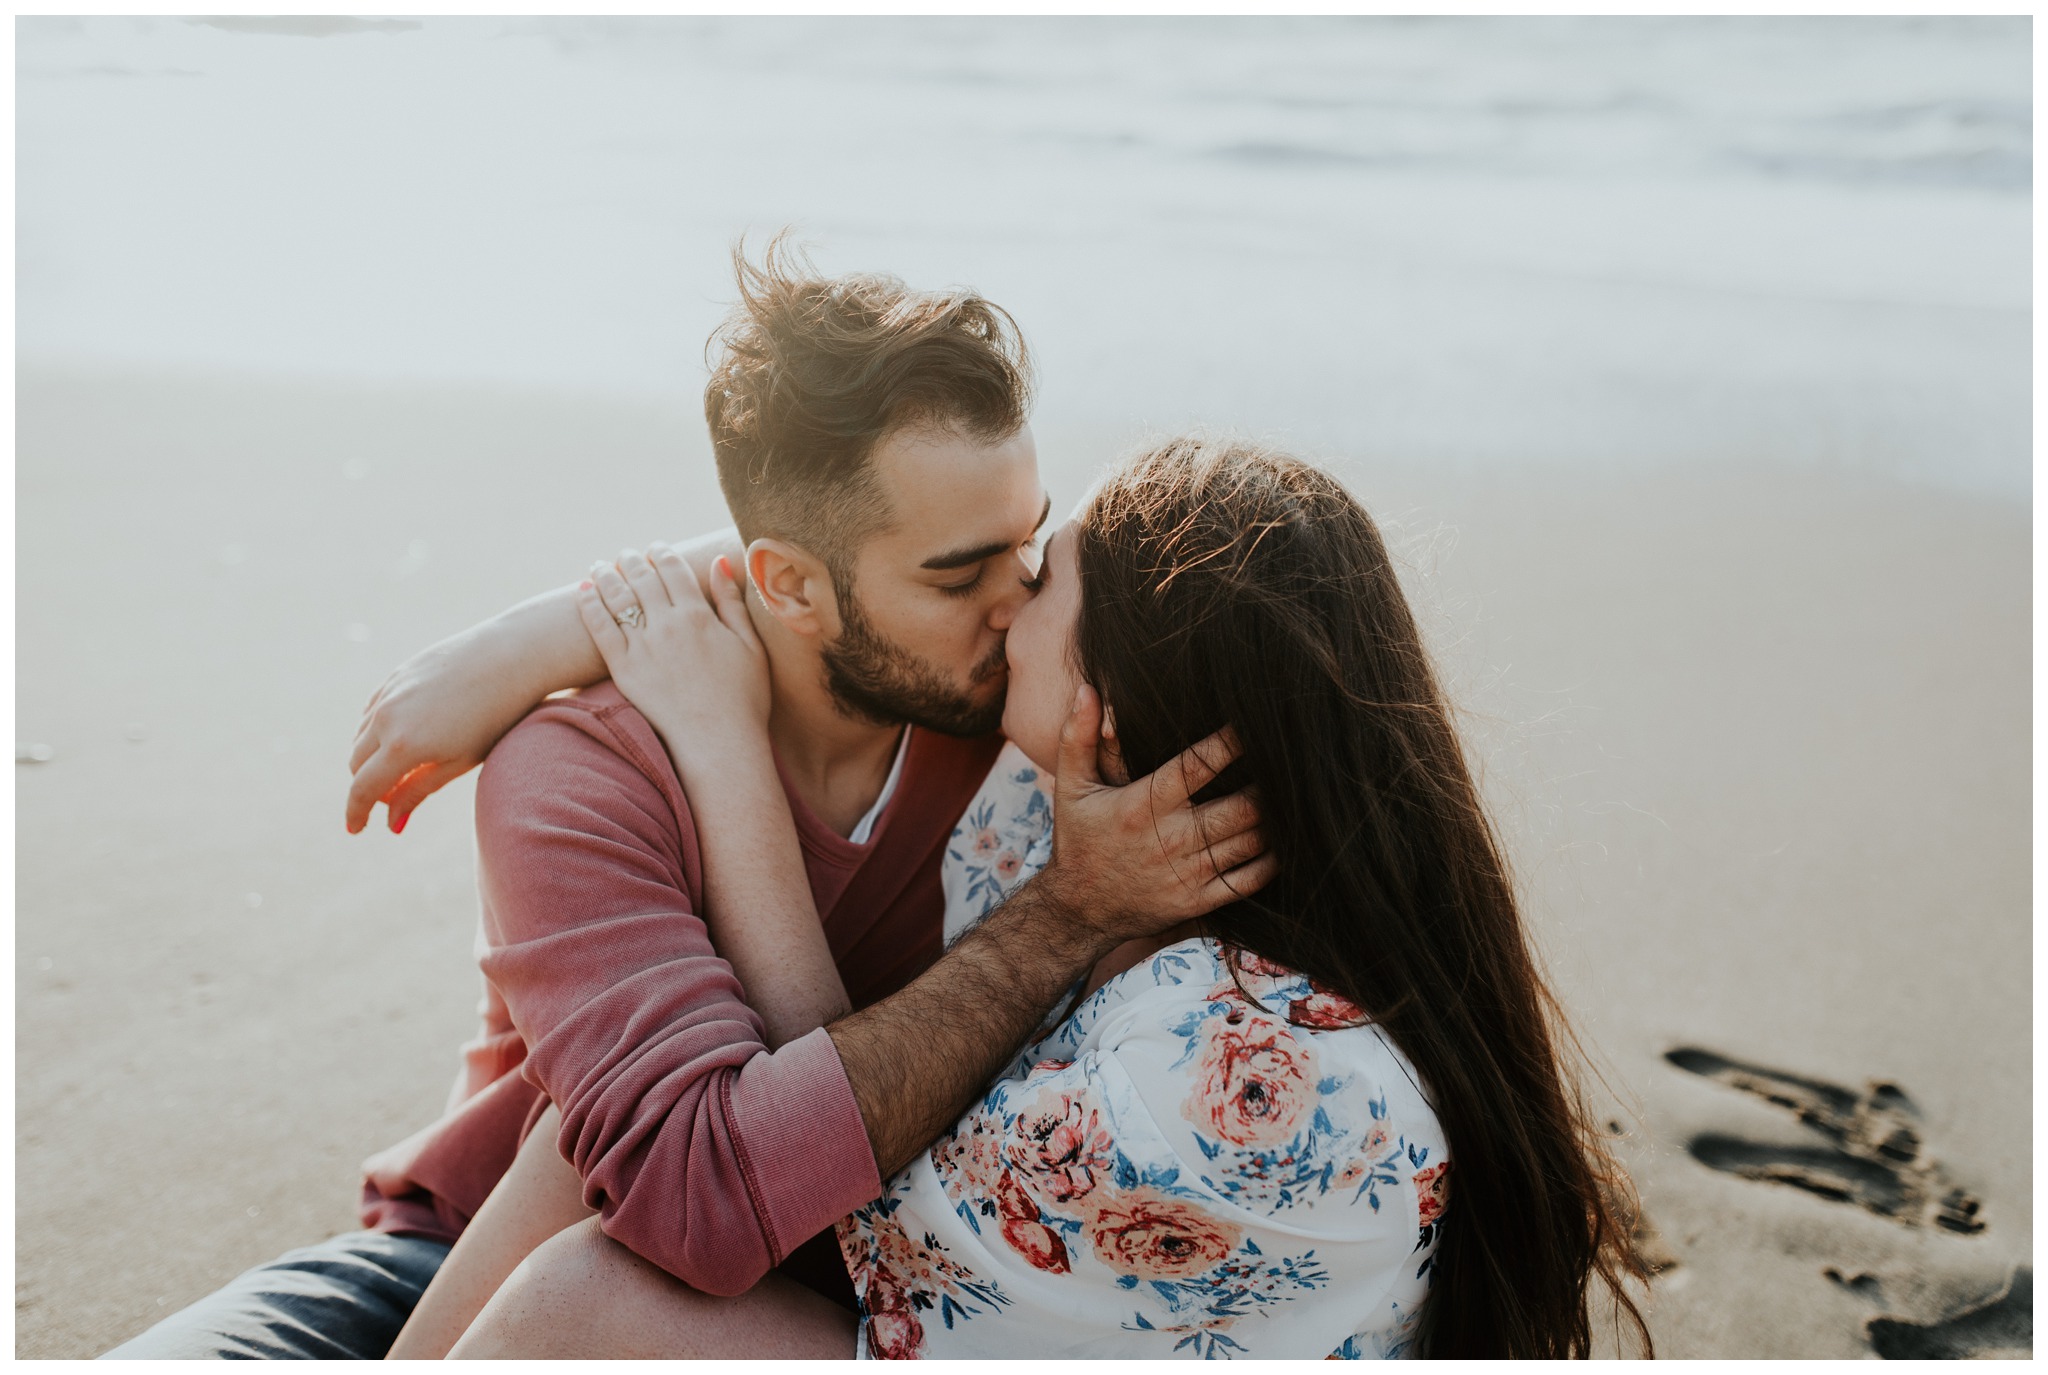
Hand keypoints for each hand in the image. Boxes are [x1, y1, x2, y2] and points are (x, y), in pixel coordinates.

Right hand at [347, 629, 538, 834]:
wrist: (512, 657)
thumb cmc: (495, 717)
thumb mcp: (459, 762)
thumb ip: (418, 791)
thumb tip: (392, 823)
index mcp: (402, 747)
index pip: (363, 789)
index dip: (356, 813)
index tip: (355, 829)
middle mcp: (386, 718)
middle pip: (357, 763)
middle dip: (368, 785)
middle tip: (394, 797)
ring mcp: (390, 693)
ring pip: (362, 735)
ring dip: (372, 757)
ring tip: (403, 767)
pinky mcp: (397, 675)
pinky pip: (374, 709)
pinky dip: (378, 729)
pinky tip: (402, 735)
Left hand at [575, 545, 770, 776]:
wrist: (719, 743)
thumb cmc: (744, 698)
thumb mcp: (750, 645)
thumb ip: (732, 602)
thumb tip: (719, 562)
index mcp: (699, 615)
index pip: (672, 569)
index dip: (661, 552)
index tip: (655, 547)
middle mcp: (667, 625)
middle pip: (641, 578)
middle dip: (630, 560)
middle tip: (625, 554)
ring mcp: (643, 647)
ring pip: (617, 598)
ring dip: (606, 575)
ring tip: (600, 566)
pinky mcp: (624, 670)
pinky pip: (600, 629)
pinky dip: (589, 605)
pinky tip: (583, 591)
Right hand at [1029, 684, 1273, 950]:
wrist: (1078, 911)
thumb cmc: (1079, 841)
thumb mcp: (1070, 788)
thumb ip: (1078, 738)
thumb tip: (1087, 690)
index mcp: (1144, 804)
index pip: (1198, 766)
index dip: (1231, 743)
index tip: (1254, 724)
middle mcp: (1171, 838)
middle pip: (1242, 806)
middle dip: (1270, 784)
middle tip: (1287, 764)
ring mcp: (1188, 872)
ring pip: (1252, 841)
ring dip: (1276, 819)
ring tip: (1291, 797)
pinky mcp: (1198, 901)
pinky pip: (1249, 880)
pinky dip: (1272, 861)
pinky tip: (1280, 841)